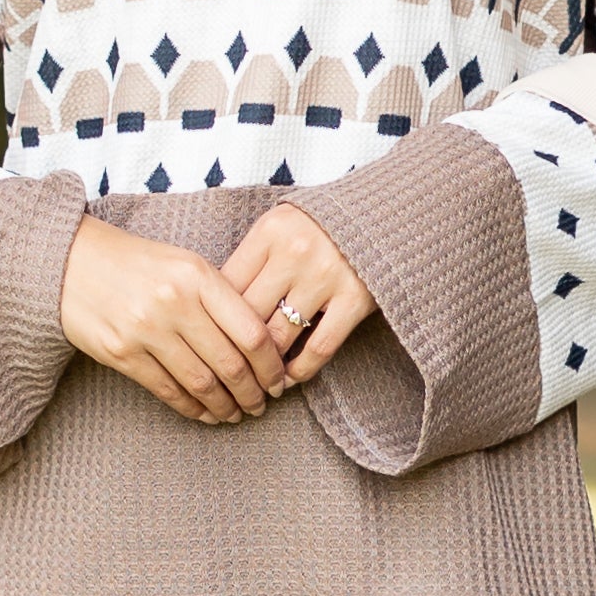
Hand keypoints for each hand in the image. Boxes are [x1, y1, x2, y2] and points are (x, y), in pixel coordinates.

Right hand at [58, 214, 298, 423]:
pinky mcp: (121, 353)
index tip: (279, 381)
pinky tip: (205, 414)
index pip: (251, 333)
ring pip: (201, 383)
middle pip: (230, 364)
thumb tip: (260, 345)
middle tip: (262, 405)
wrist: (70, 261)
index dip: (271, 366)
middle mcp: (174, 302)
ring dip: (225, 406)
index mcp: (197, 276)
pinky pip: (168, 391)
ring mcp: (145, 329)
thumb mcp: (184, 264)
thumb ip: (220, 296)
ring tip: (236, 414)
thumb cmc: (136, 263)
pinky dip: (192, 408)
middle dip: (253, 393)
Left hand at [222, 200, 373, 388]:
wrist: (386, 214)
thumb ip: (253, 259)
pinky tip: (288, 379)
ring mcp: (326, 276)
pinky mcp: (355, 298)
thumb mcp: (281, 227)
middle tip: (227, 372)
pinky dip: (299, 370)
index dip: (214, 317)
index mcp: (270, 231)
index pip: (226, 284)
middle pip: (248, 315)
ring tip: (256, 381)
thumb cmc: (322, 226)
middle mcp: (295, 252)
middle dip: (233, 349)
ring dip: (264, 366)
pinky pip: (319, 347)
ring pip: (279, 337)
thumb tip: (214, 307)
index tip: (210, 339)